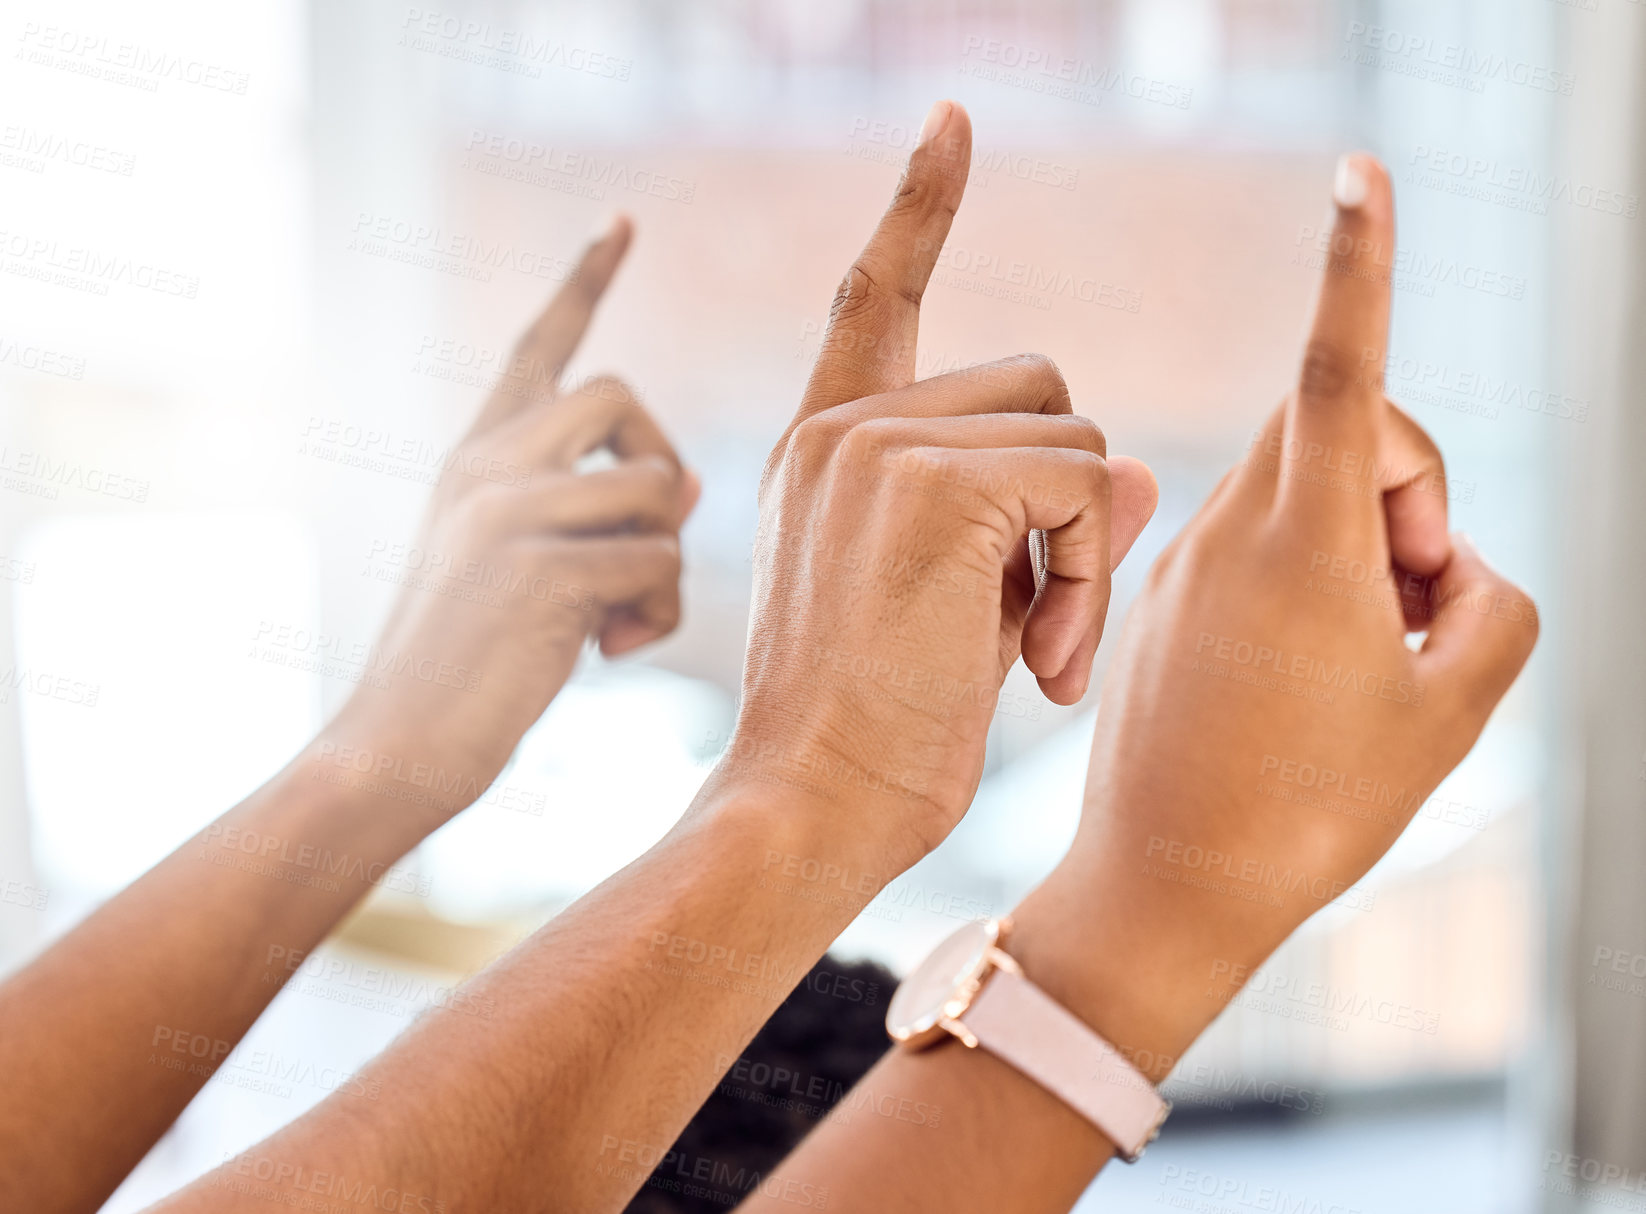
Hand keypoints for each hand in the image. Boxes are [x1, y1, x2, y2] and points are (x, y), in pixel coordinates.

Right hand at [315, 217, 698, 817]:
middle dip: (659, 467)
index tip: (623, 222)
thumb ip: (585, 509)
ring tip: (615, 623)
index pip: (539, 346)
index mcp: (475, 457)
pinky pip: (660, 562)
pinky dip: (656, 617)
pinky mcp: (540, 568)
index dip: (585, 281)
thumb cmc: (465, 667)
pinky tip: (606, 655)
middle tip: (641, 540)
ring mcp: (508, 510)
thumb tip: (690, 479)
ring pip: (657, 488)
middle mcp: (485, 464)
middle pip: (623, 396)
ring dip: (662, 565)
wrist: (393, 748)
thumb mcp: (515, 567)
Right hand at [707, 100, 1158, 873]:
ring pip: (1074, 438)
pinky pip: (1084, 486)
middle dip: (1072, 504)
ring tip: (1035, 659)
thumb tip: (1125, 477)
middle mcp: (845, 428)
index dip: (920, 209)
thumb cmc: (876, 733)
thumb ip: (1023, 525)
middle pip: (1043, 388)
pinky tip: (1037, 666)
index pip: (876, 295)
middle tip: (1045, 631)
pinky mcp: (934, 483)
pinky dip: (1090, 579)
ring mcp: (879, 445)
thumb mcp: (952, 608)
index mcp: (829, 449)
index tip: (953, 123)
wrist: (808, 810)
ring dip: (1087, 555)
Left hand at [1016, 155, 1538, 1070]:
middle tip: (1413, 598)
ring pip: (1295, 488)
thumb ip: (1488, 603)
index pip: (1341, 369)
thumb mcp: (1454, 710)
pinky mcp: (1156, 601)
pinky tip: (1297, 678)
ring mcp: (1182, 566)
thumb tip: (1444, 563)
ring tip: (1359, 656)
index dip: (1361, 265)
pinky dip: (1298, 580)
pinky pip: (1247, 546)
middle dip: (1403, 484)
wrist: (1167, 886)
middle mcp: (1227, 532)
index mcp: (1301, 542)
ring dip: (1354, 541)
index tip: (1359, 176)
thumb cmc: (1316, 808)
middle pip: (1338, 428)